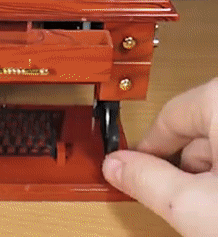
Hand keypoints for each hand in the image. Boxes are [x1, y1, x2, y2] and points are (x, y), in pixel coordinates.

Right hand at [102, 78, 217, 236]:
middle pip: (195, 126)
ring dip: (212, 167)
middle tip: (187, 196)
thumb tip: (114, 165)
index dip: (148, 147)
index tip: (138, 166)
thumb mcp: (197, 207)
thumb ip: (147, 181)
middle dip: (184, 163)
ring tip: (216, 201)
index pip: (168, 116)